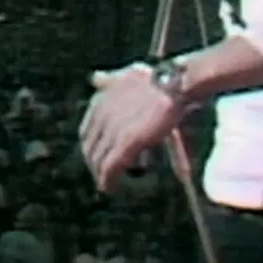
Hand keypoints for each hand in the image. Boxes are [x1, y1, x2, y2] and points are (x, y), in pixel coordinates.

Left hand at [79, 63, 184, 192]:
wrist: (174, 83)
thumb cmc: (158, 79)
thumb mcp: (126, 74)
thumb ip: (109, 80)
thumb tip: (94, 78)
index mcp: (100, 100)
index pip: (88, 130)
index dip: (91, 144)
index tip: (98, 152)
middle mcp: (101, 115)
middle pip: (90, 146)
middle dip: (94, 160)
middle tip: (102, 171)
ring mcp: (112, 130)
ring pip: (98, 159)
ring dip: (100, 173)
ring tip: (107, 183)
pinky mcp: (125, 144)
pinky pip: (110, 167)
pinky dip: (107, 180)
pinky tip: (108, 187)